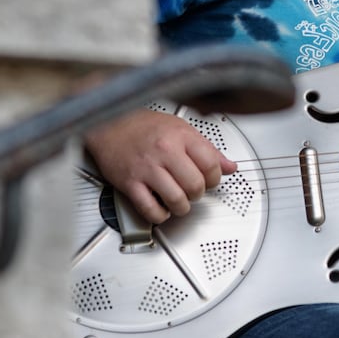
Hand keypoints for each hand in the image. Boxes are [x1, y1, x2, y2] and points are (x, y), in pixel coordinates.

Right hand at [83, 109, 235, 224]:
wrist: (108, 122)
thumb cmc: (144, 126)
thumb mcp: (181, 129)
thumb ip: (207, 149)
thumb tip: (230, 167)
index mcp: (181, 136)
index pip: (211, 165)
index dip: (214, 179)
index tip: (208, 181)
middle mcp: (165, 151)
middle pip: (195, 186)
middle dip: (197, 194)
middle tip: (191, 191)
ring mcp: (146, 168)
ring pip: (176, 200)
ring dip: (181, 208)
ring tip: (178, 202)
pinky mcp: (129, 183)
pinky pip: (150, 209)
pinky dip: (160, 215)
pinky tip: (160, 207)